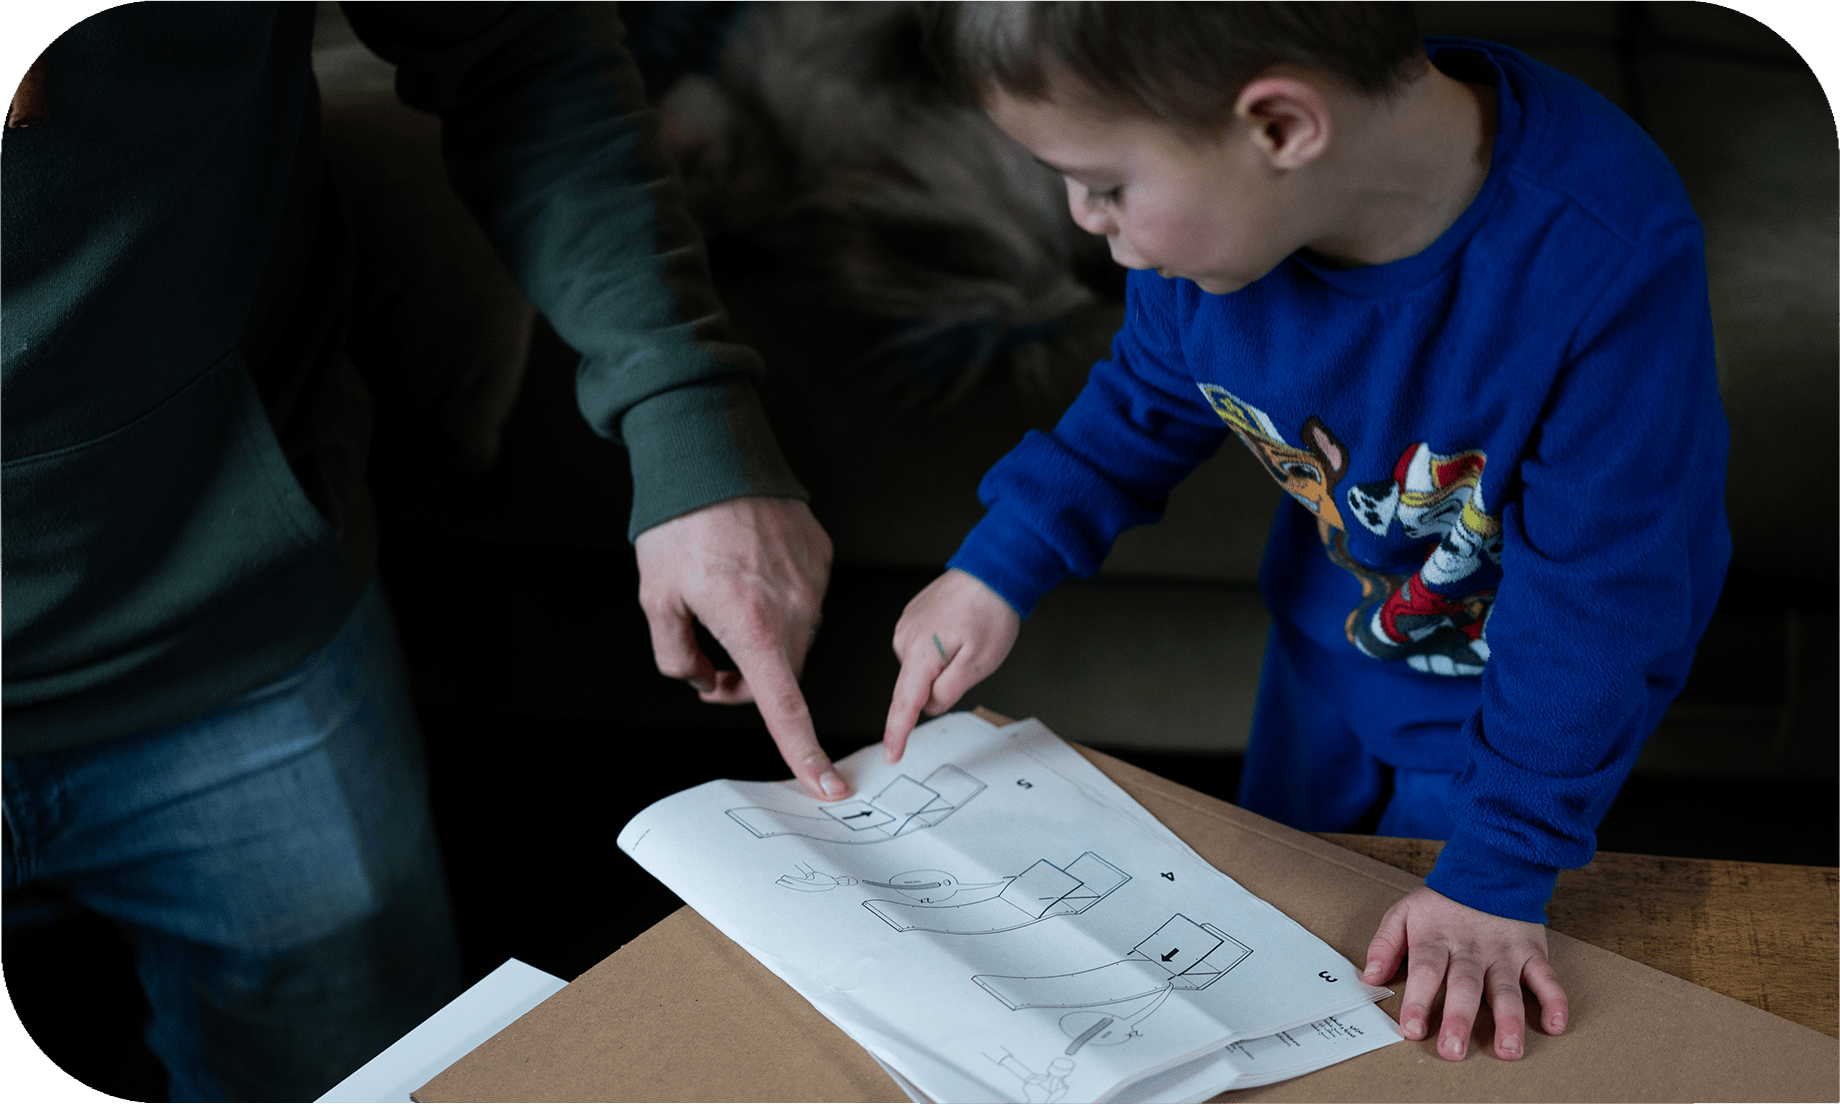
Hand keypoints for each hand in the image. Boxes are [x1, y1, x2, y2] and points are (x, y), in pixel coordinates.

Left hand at [634, 496, 844, 799]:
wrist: (712, 456)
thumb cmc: (679, 528)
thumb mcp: (657, 601)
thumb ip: (679, 657)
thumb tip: (705, 678)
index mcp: (753, 629)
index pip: (784, 709)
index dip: (804, 753)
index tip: (828, 785)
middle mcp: (795, 611)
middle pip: (782, 673)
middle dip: (749, 678)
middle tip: (709, 659)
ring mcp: (813, 582)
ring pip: (794, 636)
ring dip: (763, 636)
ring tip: (725, 594)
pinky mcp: (821, 556)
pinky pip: (804, 597)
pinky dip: (777, 598)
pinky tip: (748, 568)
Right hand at [883, 569, 1020, 762]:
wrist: (992, 570)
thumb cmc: (991, 611)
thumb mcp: (980, 663)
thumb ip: (949, 691)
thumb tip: (930, 705)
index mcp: (920, 653)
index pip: (904, 704)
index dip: (897, 733)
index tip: (891, 755)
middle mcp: (905, 639)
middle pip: (916, 686)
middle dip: (941, 686)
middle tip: (970, 660)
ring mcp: (906, 626)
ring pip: (921, 669)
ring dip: (942, 665)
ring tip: (966, 640)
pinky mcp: (912, 618)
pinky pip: (923, 650)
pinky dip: (939, 650)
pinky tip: (957, 633)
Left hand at [1362, 885, 1568, 1060]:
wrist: (1489, 869)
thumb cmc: (1443, 903)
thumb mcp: (1404, 912)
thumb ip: (1385, 944)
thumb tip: (1369, 977)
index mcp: (1436, 939)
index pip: (1425, 971)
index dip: (1419, 1000)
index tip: (1412, 1029)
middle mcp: (1470, 949)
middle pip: (1464, 985)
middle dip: (1459, 1019)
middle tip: (1454, 1050)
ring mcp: (1503, 952)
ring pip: (1506, 988)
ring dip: (1509, 1020)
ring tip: (1507, 1049)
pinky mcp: (1531, 952)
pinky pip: (1546, 977)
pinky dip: (1554, 1000)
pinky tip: (1554, 1024)